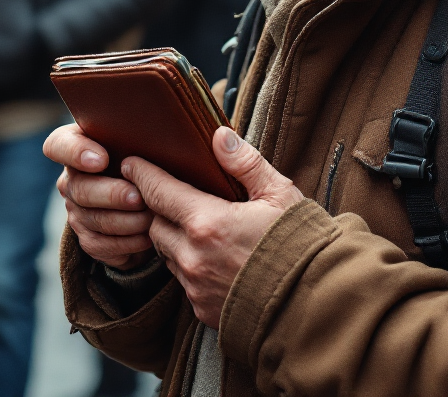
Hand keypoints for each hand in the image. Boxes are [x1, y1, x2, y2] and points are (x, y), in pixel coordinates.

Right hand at [44, 123, 154, 269]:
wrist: (153, 192)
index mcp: (79, 145)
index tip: (102, 160)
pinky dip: (125, 243)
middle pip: (79, 188)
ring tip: (151, 217)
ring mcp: (77, 210)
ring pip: (91, 219)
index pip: (59, 145)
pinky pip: (99, 245)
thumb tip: (160, 129)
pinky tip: (147, 237)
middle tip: (139, 197)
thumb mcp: (145, 139)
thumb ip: (141, 133)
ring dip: (125, 221)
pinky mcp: (87, 237)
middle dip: (112, 194)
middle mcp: (72, 178)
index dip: (75, 153)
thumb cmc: (150, 154)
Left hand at [122, 126, 302, 328]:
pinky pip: (184, 282)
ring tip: (198, 226)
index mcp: (208, 223)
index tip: (130, 163)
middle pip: (155, 226)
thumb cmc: (301, 245)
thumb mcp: (279, 194)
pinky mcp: (203, 311)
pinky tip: (215, 257)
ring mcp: (196, 288)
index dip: (142, 174)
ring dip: (174, 239)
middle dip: (159, 210)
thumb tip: (219, 136)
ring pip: (168, 255)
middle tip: (171, 195)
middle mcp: (193, 258)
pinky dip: (191, 266)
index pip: (158, 192)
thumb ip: (245, 163)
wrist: (317, 305)